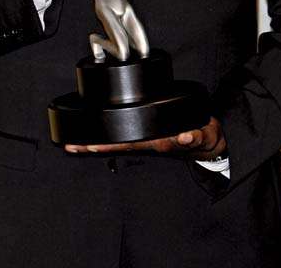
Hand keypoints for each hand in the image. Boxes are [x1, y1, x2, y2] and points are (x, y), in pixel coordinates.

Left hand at [64, 116, 225, 159]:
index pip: (129, 142)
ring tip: (77, 145)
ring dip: (100, 145)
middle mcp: (149, 142)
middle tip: (73, 146)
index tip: (89, 145)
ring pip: (120, 144)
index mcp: (157, 140)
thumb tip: (185, 136)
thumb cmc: (200, 135)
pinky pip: (130, 142)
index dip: (109, 144)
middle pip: (118, 145)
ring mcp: (147, 141)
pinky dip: (112, 145)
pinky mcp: (150, 138)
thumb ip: (194, 136)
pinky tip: (93, 146)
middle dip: (95, 146)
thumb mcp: (201, 135)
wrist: (207, 143)